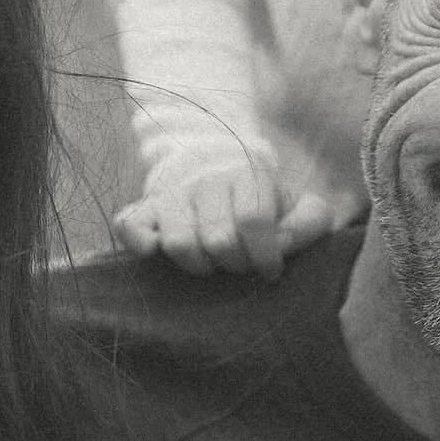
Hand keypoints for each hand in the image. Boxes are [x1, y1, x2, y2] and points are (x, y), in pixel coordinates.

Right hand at [111, 157, 336, 280]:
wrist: (215, 170)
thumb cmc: (262, 200)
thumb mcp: (298, 205)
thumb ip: (310, 222)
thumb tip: (281, 244)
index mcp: (247, 172)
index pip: (253, 220)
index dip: (264, 255)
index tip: (271, 270)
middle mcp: (206, 179)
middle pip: (218, 239)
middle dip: (235, 264)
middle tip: (241, 264)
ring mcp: (171, 193)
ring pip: (179, 243)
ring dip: (200, 265)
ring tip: (212, 262)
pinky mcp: (143, 209)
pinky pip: (129, 227)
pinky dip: (140, 244)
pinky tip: (157, 252)